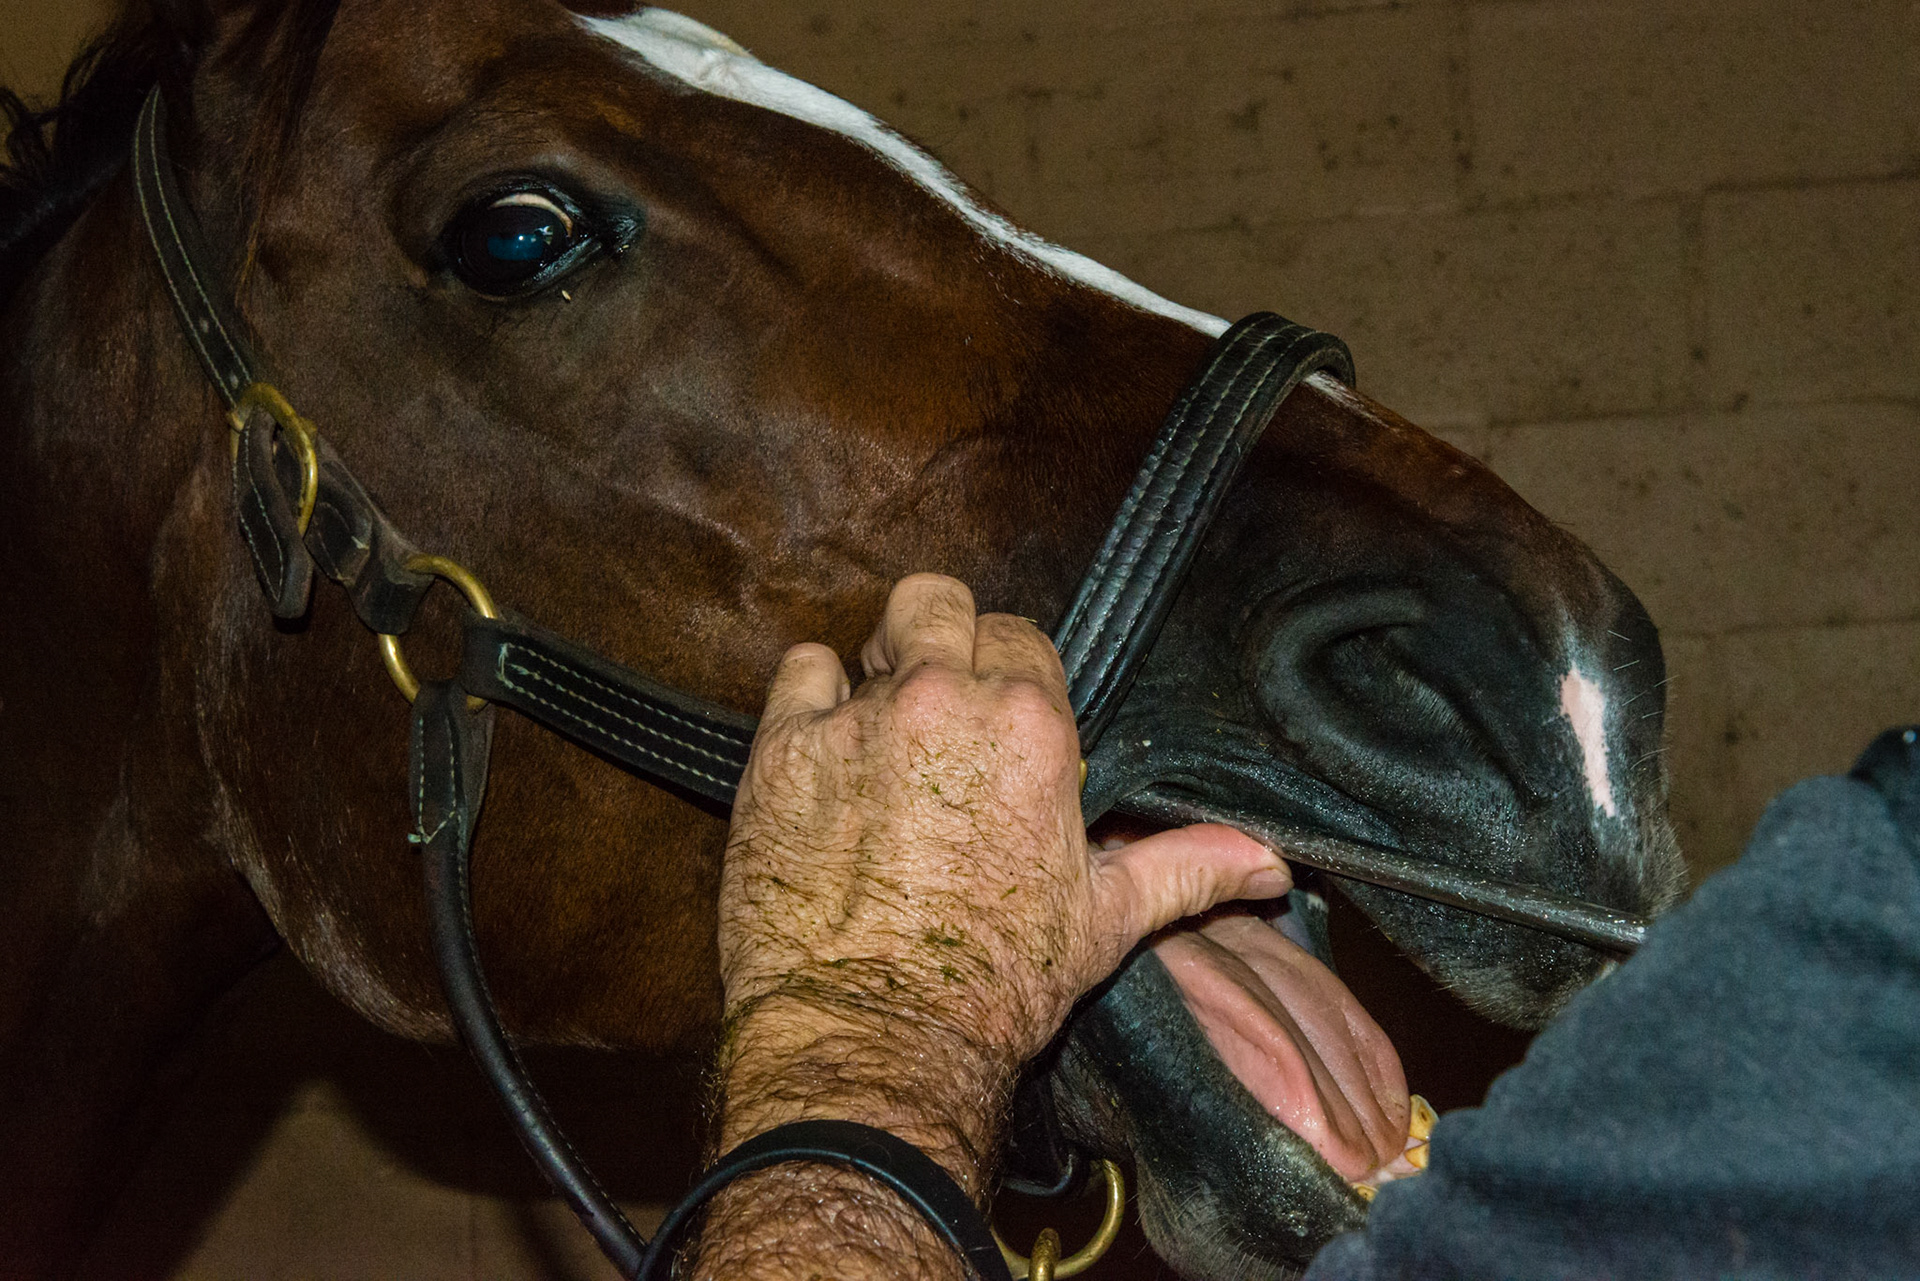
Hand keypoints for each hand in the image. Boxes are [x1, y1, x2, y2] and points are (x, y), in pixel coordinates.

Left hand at [714, 573, 1289, 1185]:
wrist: (877, 1038)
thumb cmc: (994, 985)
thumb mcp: (1104, 921)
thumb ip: (1184, 867)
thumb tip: (1267, 862)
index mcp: (1031, 725)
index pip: (1020, 637)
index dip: (1005, 675)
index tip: (993, 721)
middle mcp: (944, 700)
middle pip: (939, 604)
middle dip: (938, 639)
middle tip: (930, 701)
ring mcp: (858, 718)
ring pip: (866, 633)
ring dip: (872, 666)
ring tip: (875, 727)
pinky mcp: (783, 748)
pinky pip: (796, 671)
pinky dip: (808, 699)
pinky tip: (823, 751)